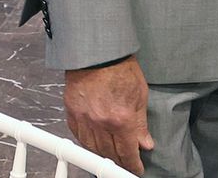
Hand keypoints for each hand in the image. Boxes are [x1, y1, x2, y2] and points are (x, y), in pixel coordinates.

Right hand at [64, 56, 154, 174]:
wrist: (97, 51)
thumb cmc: (120, 67)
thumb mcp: (140, 94)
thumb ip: (141, 123)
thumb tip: (145, 142)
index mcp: (121, 119)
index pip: (127, 153)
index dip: (133, 165)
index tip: (136, 168)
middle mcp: (101, 122)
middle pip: (109, 154)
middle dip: (119, 162)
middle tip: (125, 163)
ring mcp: (84, 118)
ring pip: (92, 148)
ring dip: (103, 155)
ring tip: (110, 155)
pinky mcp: (72, 111)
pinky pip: (78, 135)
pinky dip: (87, 142)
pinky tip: (94, 142)